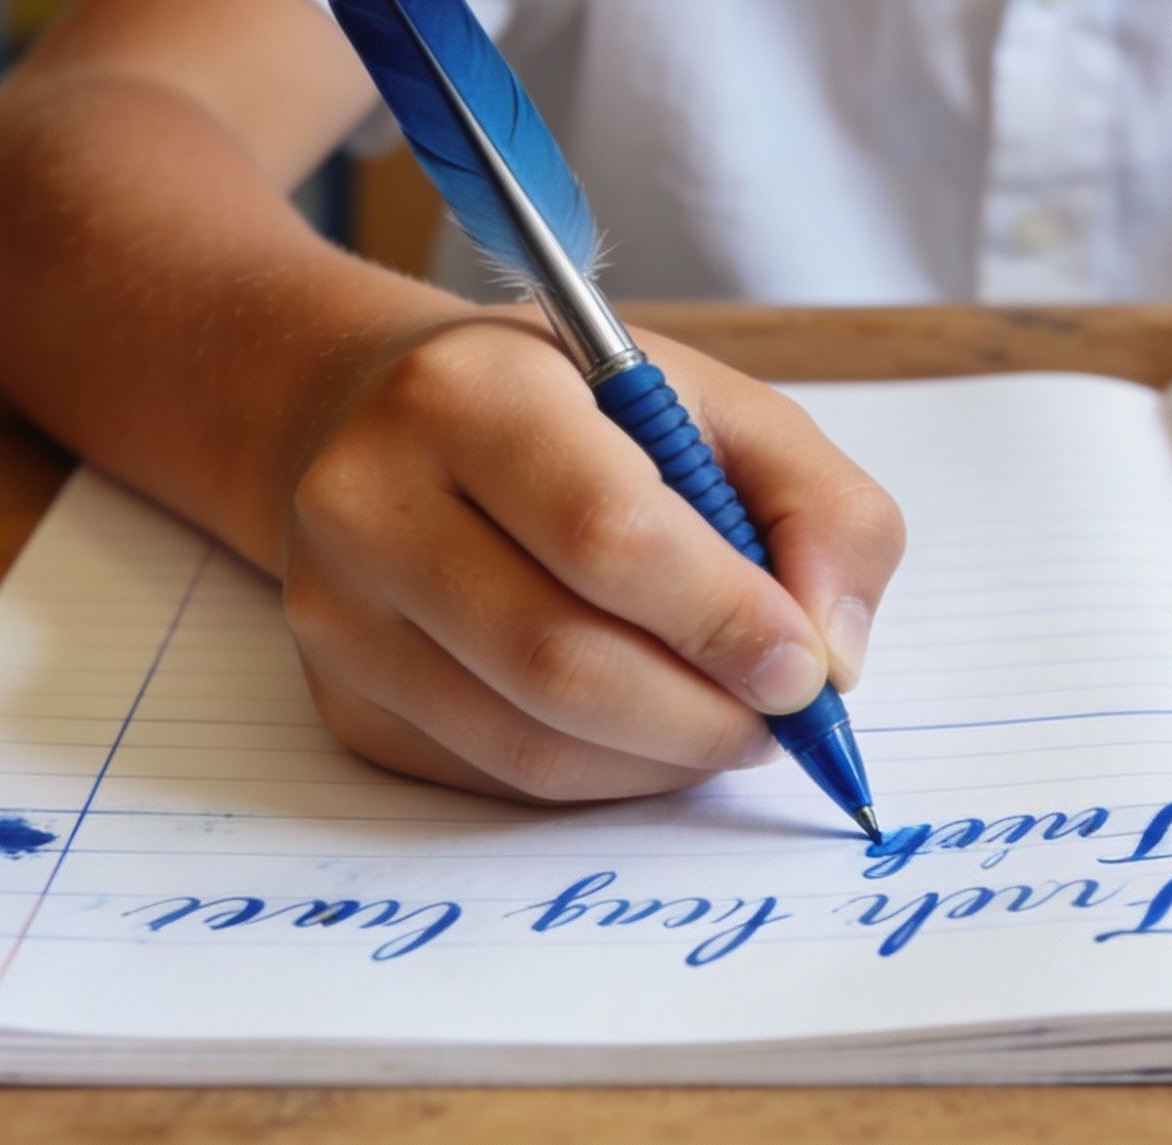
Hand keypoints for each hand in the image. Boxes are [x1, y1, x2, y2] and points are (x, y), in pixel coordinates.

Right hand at [280, 308, 905, 801]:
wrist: (377, 420)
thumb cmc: (570, 409)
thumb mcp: (711, 401)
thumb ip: (818, 504)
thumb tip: (831, 657)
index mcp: (469, 392)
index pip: (606, 535)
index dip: (723, 620)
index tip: (806, 667)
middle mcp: (371, 502)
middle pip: (562, 662)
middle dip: (706, 713)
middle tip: (782, 717)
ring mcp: (339, 613)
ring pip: (531, 745)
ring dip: (664, 759)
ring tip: (727, 719)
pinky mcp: (344, 700)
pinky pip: (498, 780)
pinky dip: (606, 777)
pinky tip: (645, 729)